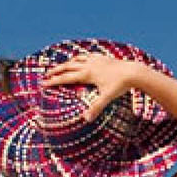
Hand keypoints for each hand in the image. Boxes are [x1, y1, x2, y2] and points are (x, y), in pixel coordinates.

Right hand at [43, 54, 159, 122]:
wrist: (133, 72)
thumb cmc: (120, 85)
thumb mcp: (107, 98)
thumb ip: (96, 108)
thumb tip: (86, 120)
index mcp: (87, 74)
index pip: (66, 78)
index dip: (54, 81)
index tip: (43, 84)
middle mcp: (89, 65)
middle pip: (67, 67)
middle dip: (56, 71)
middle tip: (46, 75)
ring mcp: (95, 60)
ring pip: (76, 59)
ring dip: (67, 63)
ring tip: (62, 67)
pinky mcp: (102, 58)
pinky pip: (88, 56)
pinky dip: (81, 58)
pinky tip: (82, 59)